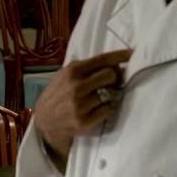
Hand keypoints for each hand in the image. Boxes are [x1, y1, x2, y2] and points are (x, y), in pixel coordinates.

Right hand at [33, 48, 131, 170]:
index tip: (132, 54)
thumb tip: (115, 65)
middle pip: (111, 75)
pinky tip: (97, 109)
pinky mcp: (84, 121)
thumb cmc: (59, 93)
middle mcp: (76, 86)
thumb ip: (86, 68)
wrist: (45, 120)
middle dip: (114, 77)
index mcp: (72, 71)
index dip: (120, 56)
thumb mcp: (66, 74)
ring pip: (111, 94)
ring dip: (109, 95)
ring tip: (99, 97)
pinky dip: (106, 108)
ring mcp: (80, 105)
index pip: (102, 59)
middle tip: (111, 82)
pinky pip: (108, 110)